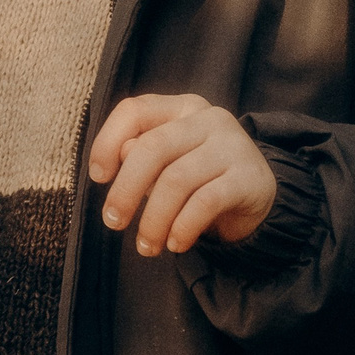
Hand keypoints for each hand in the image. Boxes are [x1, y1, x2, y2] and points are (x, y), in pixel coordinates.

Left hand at [88, 93, 276, 255]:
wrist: (257, 196)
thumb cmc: (198, 178)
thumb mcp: (166, 164)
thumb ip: (140, 158)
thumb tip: (117, 162)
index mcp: (181, 108)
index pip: (134, 110)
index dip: (107, 141)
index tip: (97, 176)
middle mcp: (208, 119)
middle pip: (153, 147)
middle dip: (125, 189)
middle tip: (113, 222)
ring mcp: (232, 145)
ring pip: (176, 180)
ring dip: (154, 219)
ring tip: (146, 246)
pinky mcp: (250, 178)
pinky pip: (205, 203)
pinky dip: (183, 227)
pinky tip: (175, 244)